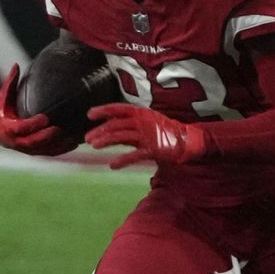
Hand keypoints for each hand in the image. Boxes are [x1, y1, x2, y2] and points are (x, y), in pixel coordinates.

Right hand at [0, 64, 79, 155]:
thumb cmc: (3, 112)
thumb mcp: (4, 98)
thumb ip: (10, 83)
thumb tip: (16, 65)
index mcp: (6, 128)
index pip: (20, 128)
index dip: (32, 125)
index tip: (44, 118)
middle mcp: (15, 142)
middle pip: (31, 142)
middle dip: (45, 137)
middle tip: (58, 129)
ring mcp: (25, 150)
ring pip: (42, 150)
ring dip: (56, 145)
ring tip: (71, 138)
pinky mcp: (35, 153)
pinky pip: (49, 153)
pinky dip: (61, 150)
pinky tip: (74, 143)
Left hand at [85, 104, 205, 168]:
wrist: (187, 139)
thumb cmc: (164, 131)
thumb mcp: (146, 123)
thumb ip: (129, 126)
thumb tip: (109, 128)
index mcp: (141, 113)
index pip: (119, 108)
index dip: (104, 110)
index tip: (90, 114)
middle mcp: (143, 121)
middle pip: (116, 124)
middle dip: (100, 130)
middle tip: (87, 138)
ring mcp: (148, 135)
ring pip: (121, 136)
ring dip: (106, 141)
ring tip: (94, 146)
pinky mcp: (153, 149)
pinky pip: (134, 155)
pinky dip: (122, 160)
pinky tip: (112, 165)